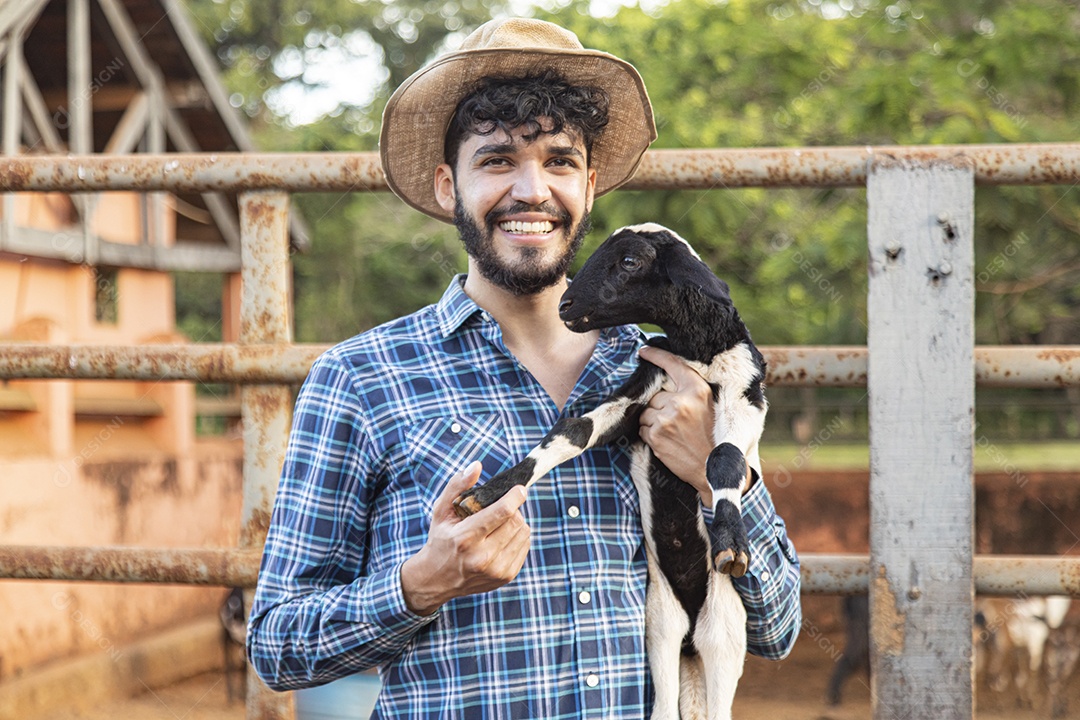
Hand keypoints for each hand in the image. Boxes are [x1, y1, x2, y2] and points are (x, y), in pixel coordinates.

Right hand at [400, 461, 530, 615]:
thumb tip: (477, 466)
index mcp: (466, 538)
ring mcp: (496, 570)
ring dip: (517, 523)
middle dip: (513, 509)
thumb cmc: (441, 540)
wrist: (437, 580)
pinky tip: (503, 537)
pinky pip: (525, 546)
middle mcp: (482, 557)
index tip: (519, 489)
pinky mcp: (506, 576)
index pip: (502, 512)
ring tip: (501, 523)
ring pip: (524, 533)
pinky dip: (518, 537)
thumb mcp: (441, 511)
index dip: (515, 496)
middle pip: (516, 522)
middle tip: (503, 507)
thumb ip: (457, 486)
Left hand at [637, 345, 715, 504]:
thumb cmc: (713, 437)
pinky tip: (667, 441)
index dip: (656, 355)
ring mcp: (667, 418)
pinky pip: (642, 427)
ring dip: (653, 420)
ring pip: (646, 411)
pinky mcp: (656, 435)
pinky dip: (649, 433)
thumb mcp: (710, 406)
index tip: (643, 351)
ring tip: (673, 432)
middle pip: (656, 395)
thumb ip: (691, 391)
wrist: (713, 469)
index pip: (673, 365)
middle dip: (661, 406)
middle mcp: (681, 401)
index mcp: (698, 390)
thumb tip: (665, 381)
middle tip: (678, 422)